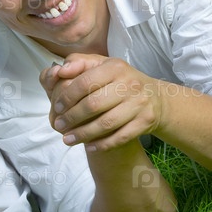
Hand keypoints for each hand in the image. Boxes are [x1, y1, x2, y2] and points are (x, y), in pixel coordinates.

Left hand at [39, 54, 163, 150]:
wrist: (155, 97)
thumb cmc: (119, 80)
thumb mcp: (102, 65)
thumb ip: (78, 63)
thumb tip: (59, 71)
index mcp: (115, 67)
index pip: (85, 82)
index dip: (67, 97)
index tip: (56, 107)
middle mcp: (129, 84)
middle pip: (94, 104)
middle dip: (72, 117)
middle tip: (58, 125)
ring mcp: (139, 104)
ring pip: (106, 123)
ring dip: (83, 134)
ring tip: (67, 139)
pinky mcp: (145, 121)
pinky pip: (121, 137)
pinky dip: (102, 144)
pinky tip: (88, 147)